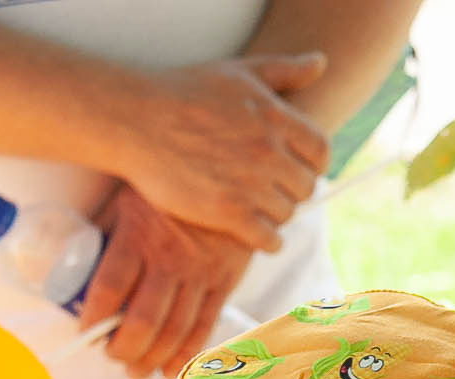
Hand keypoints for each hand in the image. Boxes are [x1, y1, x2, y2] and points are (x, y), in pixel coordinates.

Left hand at [80, 184, 255, 378]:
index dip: (94, 317)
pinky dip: (186, 354)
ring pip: (174, 331)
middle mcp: (170, 259)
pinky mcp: (224, 282)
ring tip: (135, 370)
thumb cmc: (163, 192)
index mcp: (137, 236)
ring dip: (151, 359)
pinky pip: (204, 326)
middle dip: (123, 349)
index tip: (84, 331)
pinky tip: (169, 369)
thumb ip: (104, 234)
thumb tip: (70, 266)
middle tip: (113, 356)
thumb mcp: (124, 202)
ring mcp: (200, 274)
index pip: (109, 287)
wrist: (227, 178)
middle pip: (143, 320)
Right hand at [121, 55, 329, 250]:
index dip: (312, 162)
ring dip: (275, 214)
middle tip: (271, 189)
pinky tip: (255, 233)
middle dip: (290, 189)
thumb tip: (320, 62)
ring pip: (286, 213)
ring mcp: (250, 185)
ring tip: (257, 207)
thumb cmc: (184, 91)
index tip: (299, 167)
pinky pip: (269, 239)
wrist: (133, 120)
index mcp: (275, 119)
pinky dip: (267, 241)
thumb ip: (283, 70)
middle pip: (305, 186)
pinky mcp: (228, 213)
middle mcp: (268, 153)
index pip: (320, 151)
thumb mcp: (237, 72)